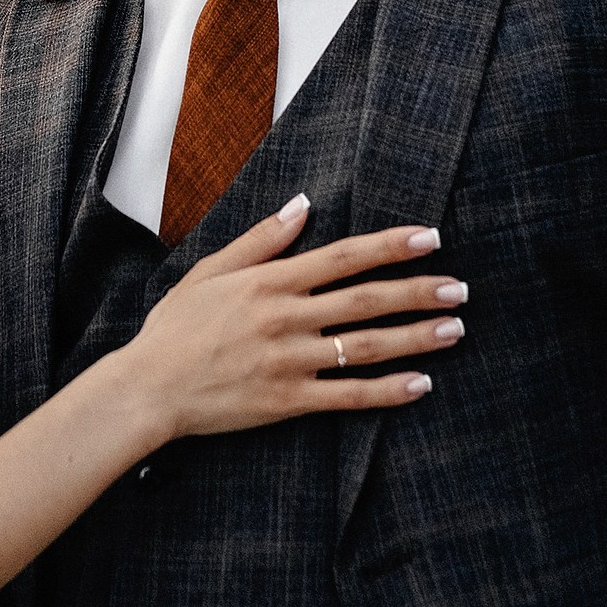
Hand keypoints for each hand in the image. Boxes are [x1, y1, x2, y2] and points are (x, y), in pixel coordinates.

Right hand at [125, 199, 465, 442]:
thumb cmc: (175, 328)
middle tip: (460, 288)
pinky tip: (420, 384)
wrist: (147, 388)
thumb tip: (303, 205)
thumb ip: (262, 240)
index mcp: (270, 282)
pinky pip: (348, 396)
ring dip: (416, 337)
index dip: (392, 246)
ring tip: (455, 330)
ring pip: (366, 347)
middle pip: (367, 300)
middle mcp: (285, 318)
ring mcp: (289, 361)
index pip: (345, 256)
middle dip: (419, 291)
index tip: (430, 237)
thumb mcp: (211, 271)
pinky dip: (387, 391)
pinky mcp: (288, 401)